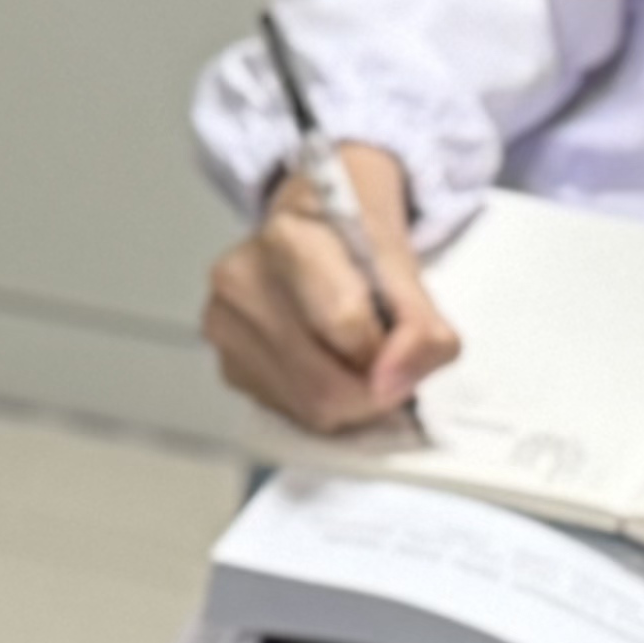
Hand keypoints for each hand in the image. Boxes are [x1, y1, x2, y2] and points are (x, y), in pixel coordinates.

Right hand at [203, 139, 460, 430]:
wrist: (310, 230)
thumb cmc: (357, 247)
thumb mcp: (407, 271)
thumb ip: (421, 328)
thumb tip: (393, 386)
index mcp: (287, 237)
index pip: (346, 324)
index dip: (389, 353)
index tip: (407, 346)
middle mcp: (239, 278)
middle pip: (324, 381)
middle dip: (372, 390)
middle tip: (391, 368)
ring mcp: (222, 324)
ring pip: (307, 405)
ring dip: (350, 401)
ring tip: (356, 360)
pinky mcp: (224, 362)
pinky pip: (288, 411)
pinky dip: (321, 402)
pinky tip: (325, 365)